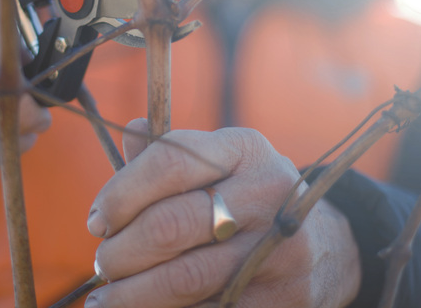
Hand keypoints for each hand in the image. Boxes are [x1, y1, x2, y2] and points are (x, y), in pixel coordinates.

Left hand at [86, 119, 360, 306]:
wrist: (323, 245)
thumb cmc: (245, 199)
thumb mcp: (216, 163)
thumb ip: (168, 152)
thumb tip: (129, 130)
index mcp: (244, 148)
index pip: (168, 162)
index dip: (121, 195)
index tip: (97, 220)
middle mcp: (267, 192)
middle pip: (170, 225)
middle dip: (121, 251)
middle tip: (103, 263)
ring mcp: (280, 249)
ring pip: (185, 278)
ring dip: (133, 293)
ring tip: (107, 298)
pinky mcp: (284, 299)